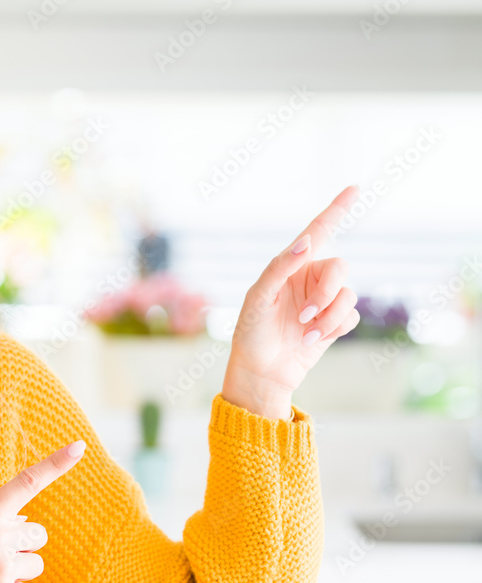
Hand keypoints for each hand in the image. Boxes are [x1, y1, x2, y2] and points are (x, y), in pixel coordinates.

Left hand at [221, 186, 361, 419]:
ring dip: (329, 316)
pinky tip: (312, 340)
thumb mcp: (258, 298)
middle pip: (340, 267)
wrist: (261, 371)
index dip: (336, 210)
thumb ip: (280, 268)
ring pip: (348, 295)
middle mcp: (310, 279)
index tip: (354, 188)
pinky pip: (350, 316)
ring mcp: (323, 301)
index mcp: (290, 266)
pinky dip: (333, 329)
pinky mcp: (334, 323)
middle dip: (328, 292)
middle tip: (306, 314)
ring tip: (305, 333)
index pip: (318, 232)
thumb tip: (307, 241)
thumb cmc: (251, 332)